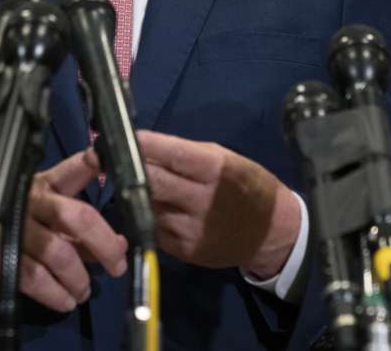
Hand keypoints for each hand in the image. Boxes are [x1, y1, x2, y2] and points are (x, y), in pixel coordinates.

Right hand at [18, 149, 128, 310]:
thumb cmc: (17, 226)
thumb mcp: (48, 219)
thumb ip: (82, 230)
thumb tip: (119, 246)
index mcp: (45, 185)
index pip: (73, 170)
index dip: (92, 163)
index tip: (104, 161)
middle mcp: (31, 200)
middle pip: (75, 216)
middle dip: (104, 243)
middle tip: (117, 266)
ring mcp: (15, 225)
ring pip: (58, 252)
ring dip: (78, 278)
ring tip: (84, 291)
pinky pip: (35, 277)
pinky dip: (56, 293)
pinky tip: (65, 300)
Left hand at [137, 130, 300, 278]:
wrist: (272, 233)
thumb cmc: (248, 186)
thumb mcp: (227, 160)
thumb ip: (188, 155)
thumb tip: (146, 147)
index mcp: (217, 170)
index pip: (172, 154)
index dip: (146, 146)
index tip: (126, 139)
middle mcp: (204, 200)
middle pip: (153, 182)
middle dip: (132, 170)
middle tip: (118, 162)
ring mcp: (193, 229)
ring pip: (148, 206)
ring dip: (139, 195)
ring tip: (138, 185)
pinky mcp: (185, 251)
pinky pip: (153, 228)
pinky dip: (148, 216)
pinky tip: (155, 208)